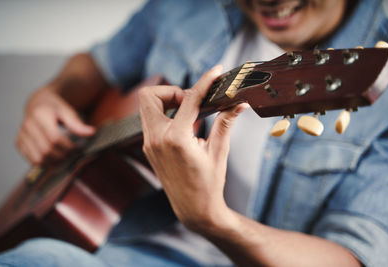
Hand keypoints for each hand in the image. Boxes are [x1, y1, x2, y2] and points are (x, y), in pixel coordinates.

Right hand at [15, 86, 94, 164]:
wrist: (38, 103)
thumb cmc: (55, 108)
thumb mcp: (67, 111)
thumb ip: (77, 123)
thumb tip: (92, 133)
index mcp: (40, 115)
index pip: (54, 138)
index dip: (68, 147)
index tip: (77, 148)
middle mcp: (27, 125)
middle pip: (46, 150)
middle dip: (62, 156)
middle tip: (72, 154)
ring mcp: (21, 135)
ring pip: (38, 159)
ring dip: (54, 163)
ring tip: (65, 158)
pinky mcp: (18, 143)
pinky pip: (32, 160)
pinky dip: (45, 163)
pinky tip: (55, 158)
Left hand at [139, 65, 248, 231]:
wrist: (194, 209)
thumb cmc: (209, 183)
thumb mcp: (219, 151)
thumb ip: (226, 122)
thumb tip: (239, 103)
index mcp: (176, 138)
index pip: (189, 98)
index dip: (204, 81)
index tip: (215, 71)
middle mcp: (157, 139)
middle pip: (151, 95)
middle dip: (171, 91)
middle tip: (191, 101)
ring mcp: (150, 144)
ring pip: (147, 107)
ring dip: (166, 102)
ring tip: (189, 113)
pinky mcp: (149, 148)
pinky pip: (151, 121)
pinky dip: (165, 115)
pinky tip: (184, 125)